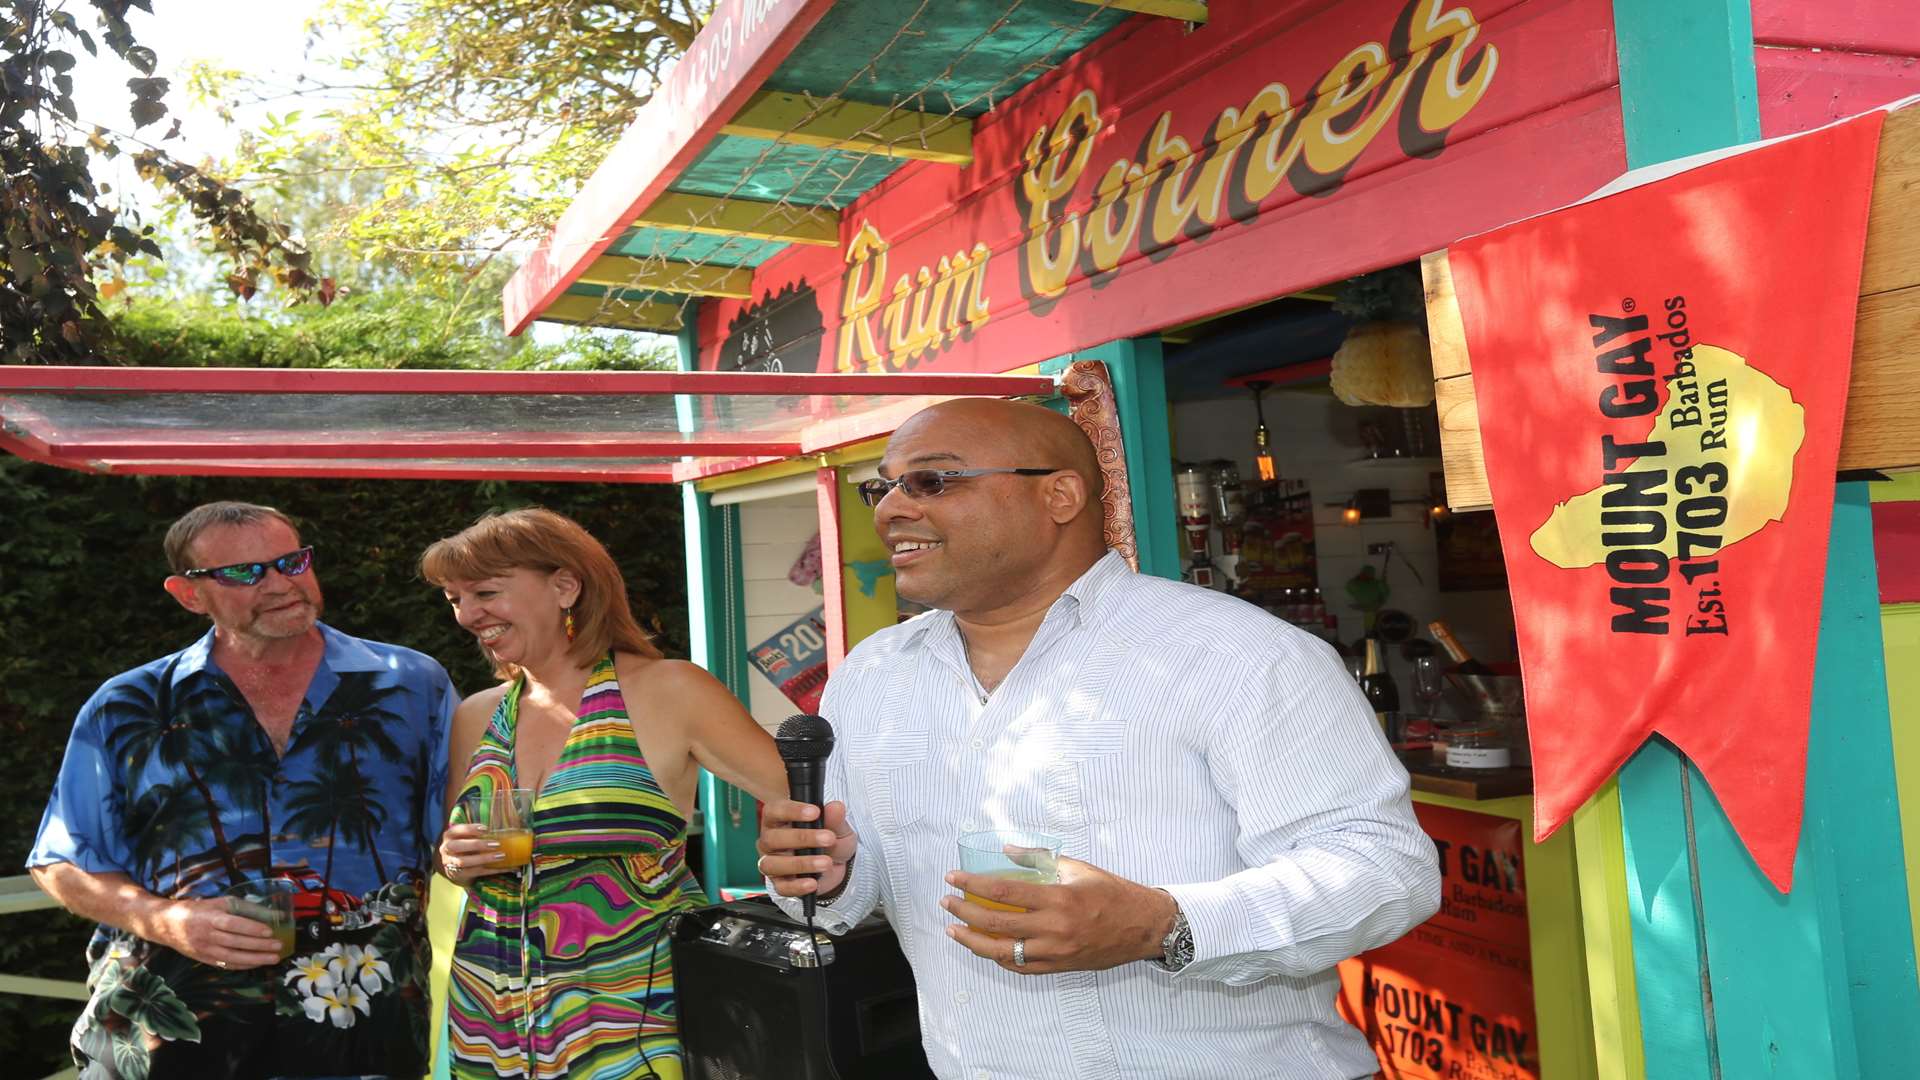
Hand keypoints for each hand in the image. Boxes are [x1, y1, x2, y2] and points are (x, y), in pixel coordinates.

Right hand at [146, 897, 283, 970]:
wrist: (165, 925)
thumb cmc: (196, 910)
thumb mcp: (217, 902)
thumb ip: (243, 907)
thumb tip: (270, 913)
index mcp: (209, 917)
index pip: (232, 924)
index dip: (251, 928)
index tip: (269, 931)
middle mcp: (206, 935)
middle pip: (235, 942)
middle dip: (258, 946)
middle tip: (278, 946)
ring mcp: (204, 949)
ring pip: (232, 957)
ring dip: (255, 959)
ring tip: (273, 958)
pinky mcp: (204, 959)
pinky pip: (226, 964)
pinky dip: (243, 965)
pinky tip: (257, 963)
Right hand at [439, 822, 513, 886]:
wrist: (455, 868)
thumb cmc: (465, 846)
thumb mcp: (466, 837)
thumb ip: (477, 831)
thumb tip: (501, 822)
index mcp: (449, 836)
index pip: (456, 830)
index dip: (470, 829)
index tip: (486, 829)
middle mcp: (447, 849)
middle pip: (458, 846)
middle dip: (477, 845)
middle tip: (496, 844)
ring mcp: (451, 863)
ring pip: (465, 862)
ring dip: (484, 859)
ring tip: (501, 856)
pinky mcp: (460, 875)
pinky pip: (476, 872)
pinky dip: (492, 870)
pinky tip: (506, 867)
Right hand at [756, 799, 856, 898]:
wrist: (835, 866)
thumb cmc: (828, 841)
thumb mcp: (837, 827)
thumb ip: (835, 818)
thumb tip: (836, 807)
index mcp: (778, 819)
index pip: (775, 810)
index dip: (793, 810)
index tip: (815, 812)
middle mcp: (770, 840)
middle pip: (773, 838)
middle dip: (802, 838)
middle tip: (828, 838)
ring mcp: (772, 863)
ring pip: (773, 864)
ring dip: (800, 863)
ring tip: (825, 862)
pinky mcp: (779, 883)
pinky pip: (782, 887)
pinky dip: (797, 886)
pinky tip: (812, 883)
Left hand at [942, 858, 1177, 974]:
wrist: (1144, 927)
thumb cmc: (1113, 892)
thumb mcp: (1078, 868)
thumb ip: (1039, 860)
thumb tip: (1006, 851)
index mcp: (1059, 898)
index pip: (1004, 892)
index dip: (973, 884)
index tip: (953, 877)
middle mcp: (1055, 929)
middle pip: (996, 924)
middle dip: (964, 913)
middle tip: (946, 903)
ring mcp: (1056, 952)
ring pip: (1002, 952)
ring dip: (973, 941)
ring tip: (954, 930)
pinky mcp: (1060, 967)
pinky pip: (1021, 967)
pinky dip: (999, 957)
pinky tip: (985, 946)